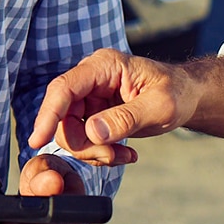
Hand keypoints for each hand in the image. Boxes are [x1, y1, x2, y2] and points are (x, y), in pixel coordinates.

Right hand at [26, 48, 192, 166]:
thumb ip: (127, 118)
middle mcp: (91, 79)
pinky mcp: (93, 114)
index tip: (37, 140)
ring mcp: (90, 97)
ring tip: (124, 156)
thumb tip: (92, 132)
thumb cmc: (178, 93)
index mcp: (104, 66)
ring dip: (94, 152)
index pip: (64, 88)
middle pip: (63, 116)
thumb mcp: (160, 106)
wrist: (186, 97)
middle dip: (83, 144)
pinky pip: (83, 140)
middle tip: (111, 157)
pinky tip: (124, 154)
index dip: (48, 114)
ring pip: (71, 132)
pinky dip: (100, 153)